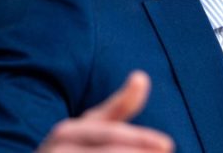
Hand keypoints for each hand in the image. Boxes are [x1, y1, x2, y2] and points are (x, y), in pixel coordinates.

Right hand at [38, 71, 173, 151]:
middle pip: (107, 152)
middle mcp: (54, 151)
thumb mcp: (91, 127)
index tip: (167, 145)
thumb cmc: (71, 150)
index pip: (109, 133)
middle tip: (165, 151)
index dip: (139, 138)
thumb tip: (142, 76)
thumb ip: (118, 107)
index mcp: (68, 132)